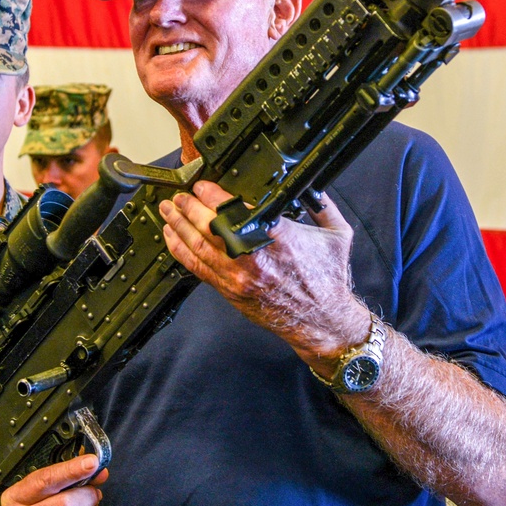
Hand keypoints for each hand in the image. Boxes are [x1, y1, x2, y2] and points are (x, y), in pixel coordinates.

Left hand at [158, 181, 371, 362]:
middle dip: (189, 207)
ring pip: (198, 246)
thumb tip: (312, 184)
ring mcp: (239, 276)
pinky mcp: (231, 291)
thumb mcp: (337, 234)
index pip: (236, 209)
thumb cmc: (328, 279)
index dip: (212, 194)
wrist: (323, 320)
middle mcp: (254, 256)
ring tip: (168, 210)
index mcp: (279, 237)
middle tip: (179, 195)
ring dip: (178, 226)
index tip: (203, 185)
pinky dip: (181, 251)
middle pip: (209, 226)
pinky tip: (172, 238)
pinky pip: (198, 268)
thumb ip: (322, 204)